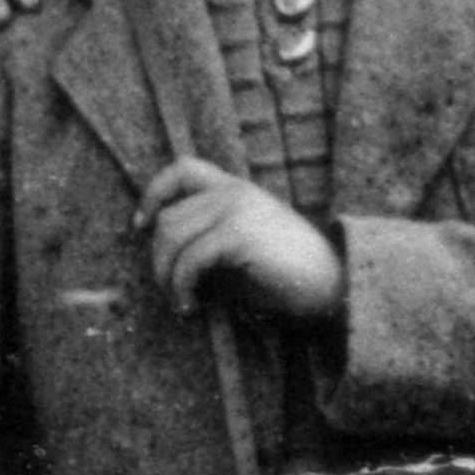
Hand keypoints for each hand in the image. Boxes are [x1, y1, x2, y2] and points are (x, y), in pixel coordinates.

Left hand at [138, 150, 341, 324]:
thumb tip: (163, 257)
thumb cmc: (287, 276)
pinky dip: (181, 285)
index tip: (140, 225)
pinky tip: (190, 305)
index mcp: (237, 189)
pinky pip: (189, 258)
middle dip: (159, 259)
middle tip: (170, 292)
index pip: (182, 169)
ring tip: (181, 302)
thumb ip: (207, 239)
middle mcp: (234, 191)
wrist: (334, 286)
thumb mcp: (241, 249)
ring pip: (171, 235)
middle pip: (169, 217)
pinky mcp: (238, 233)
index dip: (154, 193)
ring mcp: (236, 208)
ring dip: (166, 275)